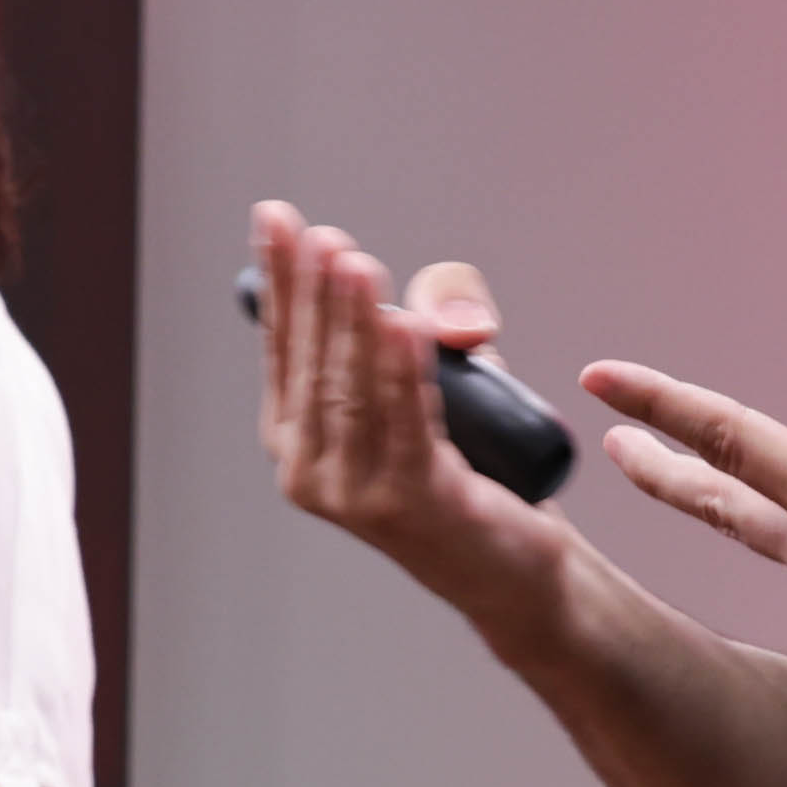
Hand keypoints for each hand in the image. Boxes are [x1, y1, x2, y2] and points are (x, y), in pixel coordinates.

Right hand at [251, 200, 564, 613]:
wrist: (511, 569)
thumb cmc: (468, 470)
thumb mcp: (445, 380)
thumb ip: (442, 323)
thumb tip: (444, 313)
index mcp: (296, 437)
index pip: (284, 344)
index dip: (280, 279)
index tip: (276, 218)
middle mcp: (308, 470)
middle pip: (315, 362)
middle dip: (317, 292)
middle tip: (323, 235)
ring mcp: (353, 494)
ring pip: (352, 389)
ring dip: (355, 321)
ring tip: (355, 263)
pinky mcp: (408, 506)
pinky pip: (405, 426)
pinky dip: (405, 373)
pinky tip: (403, 328)